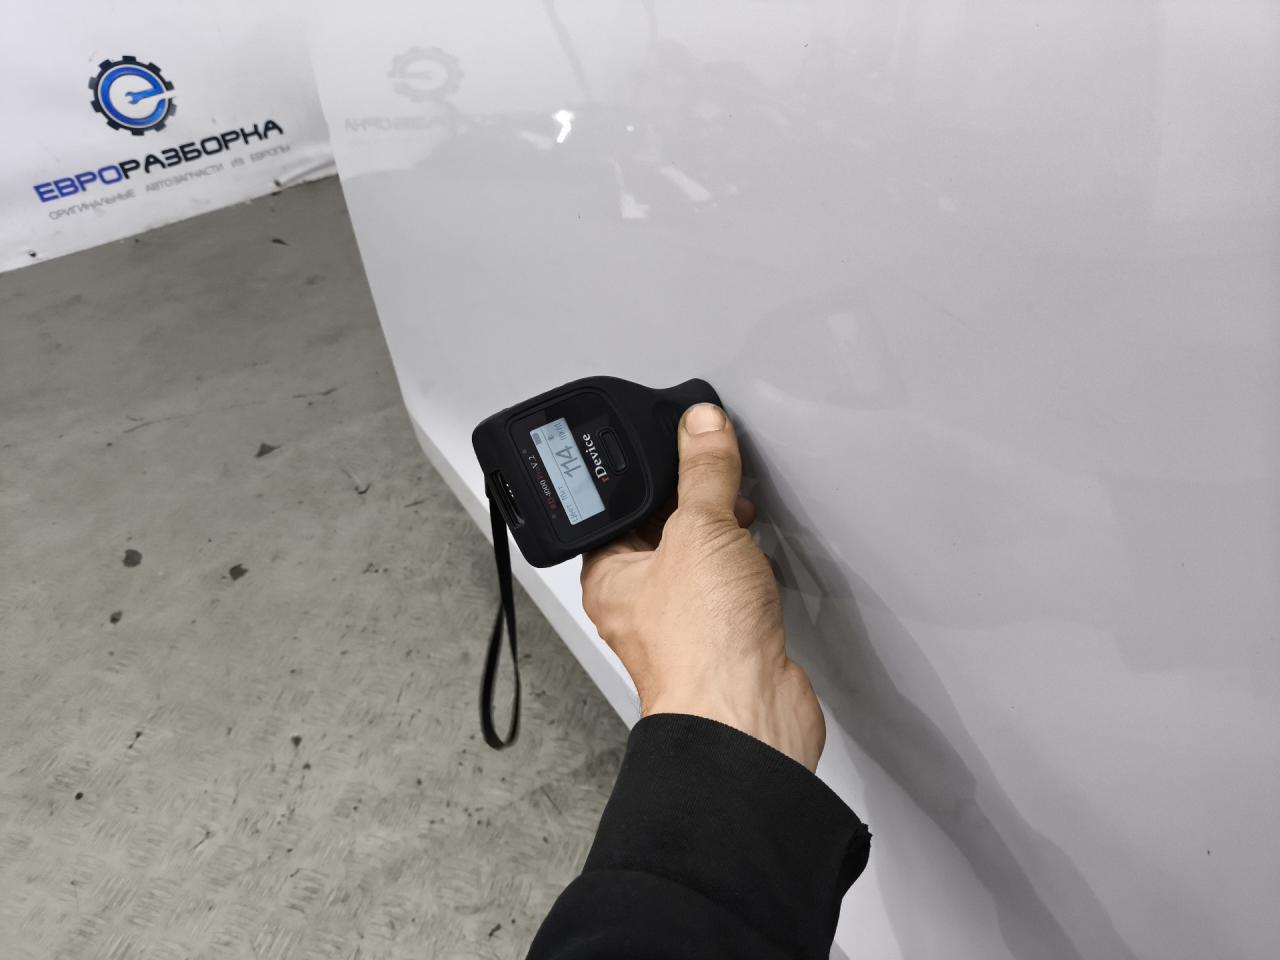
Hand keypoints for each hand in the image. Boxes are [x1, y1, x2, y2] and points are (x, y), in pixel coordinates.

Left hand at [580, 403, 825, 770]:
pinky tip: (759, 552)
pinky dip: (745, 564)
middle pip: (661, 530)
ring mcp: (683, 621)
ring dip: (721, 533)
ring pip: (698, 559)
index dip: (645, 474)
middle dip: (690, 500)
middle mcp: (639, 601)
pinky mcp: (725, 637)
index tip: (671, 441)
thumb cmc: (701, 645)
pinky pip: (730, 586)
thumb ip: (703, 473)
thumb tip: (700, 426)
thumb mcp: (700, 531)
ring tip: (739, 506)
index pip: (617, 508)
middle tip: (712, 469)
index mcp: (608, 575)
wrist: (749, 713)